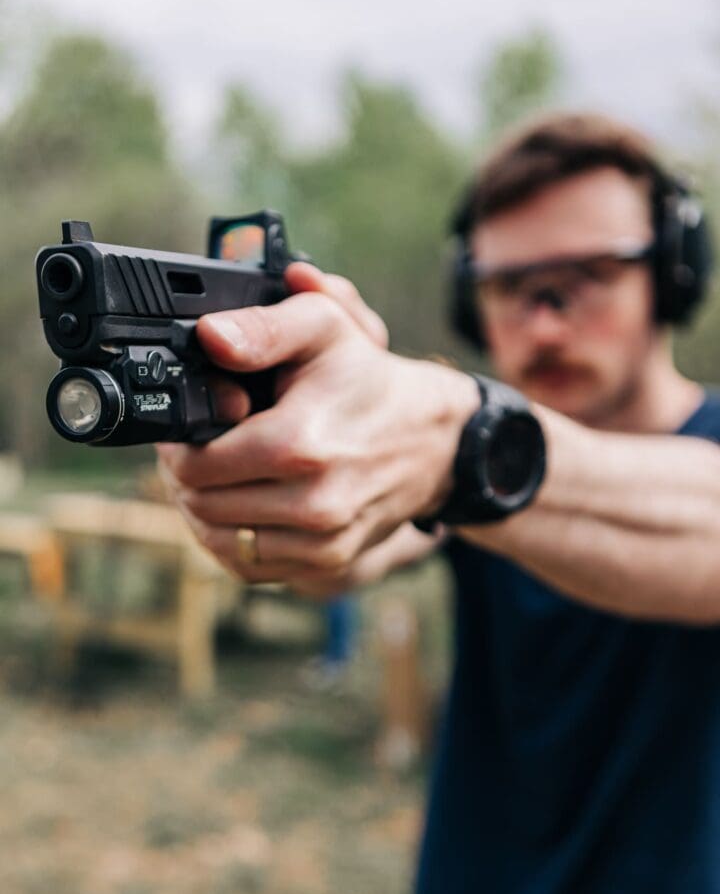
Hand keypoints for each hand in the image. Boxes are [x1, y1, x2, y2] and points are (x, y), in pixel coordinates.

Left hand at [156, 264, 477, 589]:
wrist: (433, 442)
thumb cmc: (370, 381)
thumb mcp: (323, 329)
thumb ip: (262, 328)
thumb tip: (209, 337)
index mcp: (300, 445)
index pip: (195, 467)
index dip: (179, 445)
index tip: (189, 428)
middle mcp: (313, 504)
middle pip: (200, 505)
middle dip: (187, 475)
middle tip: (197, 449)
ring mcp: (321, 543)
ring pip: (218, 540)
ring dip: (204, 509)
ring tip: (218, 475)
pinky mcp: (326, 565)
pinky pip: (248, 564)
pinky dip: (232, 539)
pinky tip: (239, 506)